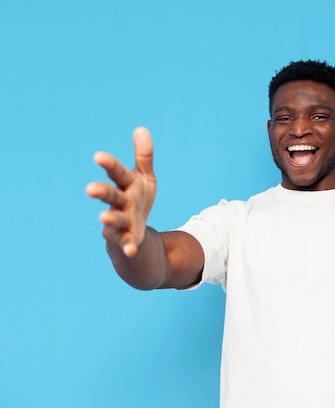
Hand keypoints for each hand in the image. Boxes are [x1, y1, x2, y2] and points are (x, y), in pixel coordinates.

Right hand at [86, 127, 156, 256]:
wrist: (136, 235)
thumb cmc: (137, 201)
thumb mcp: (144, 178)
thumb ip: (143, 157)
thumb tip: (142, 129)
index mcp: (126, 185)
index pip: (118, 173)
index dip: (109, 165)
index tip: (98, 156)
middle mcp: (121, 203)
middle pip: (111, 196)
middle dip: (101, 192)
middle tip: (90, 189)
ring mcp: (123, 222)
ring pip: (116, 219)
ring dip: (111, 218)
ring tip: (104, 218)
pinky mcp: (128, 240)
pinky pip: (128, 244)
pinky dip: (129, 247)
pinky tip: (132, 250)